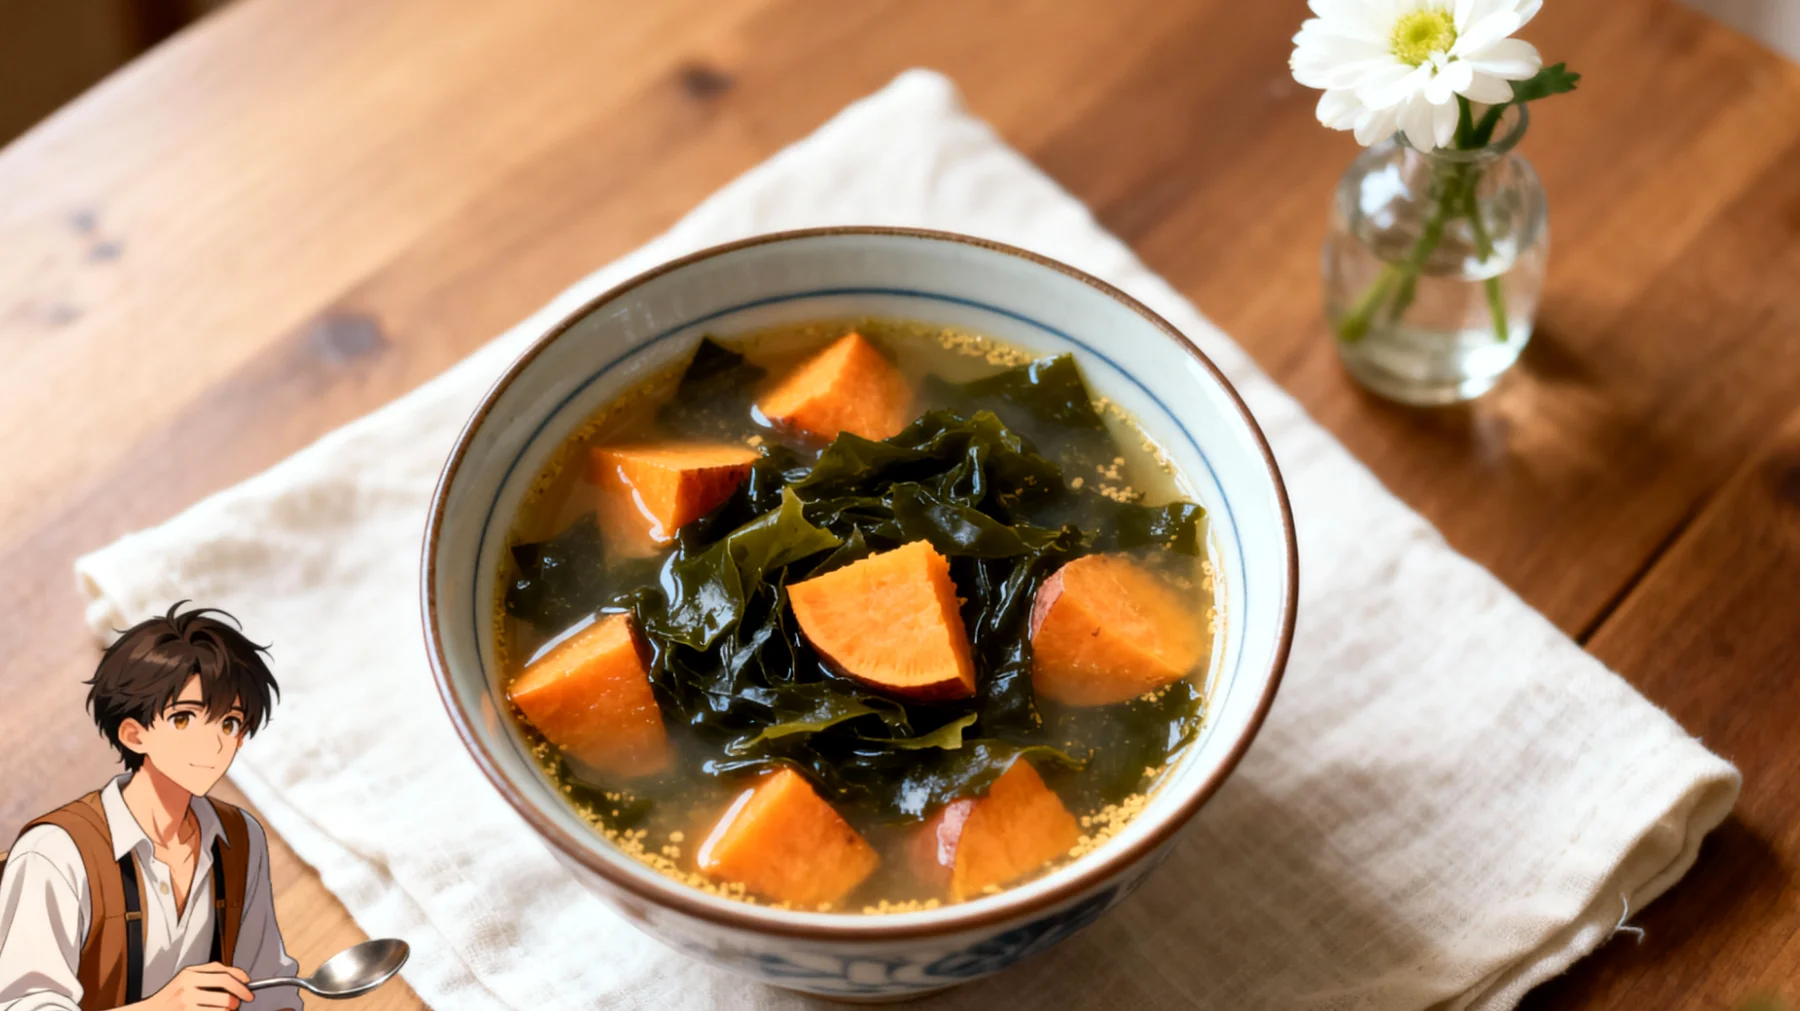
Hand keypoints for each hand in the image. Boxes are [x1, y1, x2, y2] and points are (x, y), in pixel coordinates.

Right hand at [128, 962, 254, 1010]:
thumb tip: (237, 979)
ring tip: (229, 1009)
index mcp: (188, 974)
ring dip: (231, 1008)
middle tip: (245, 999)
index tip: (248, 983)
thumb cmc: (169, 1000)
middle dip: (241, 993)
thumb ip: (207, 976)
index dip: (239, 977)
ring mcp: (187, 1002)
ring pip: (224, 1003)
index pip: (222, 971)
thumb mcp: (184, 981)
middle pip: (226, 985)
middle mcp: (187, 985)